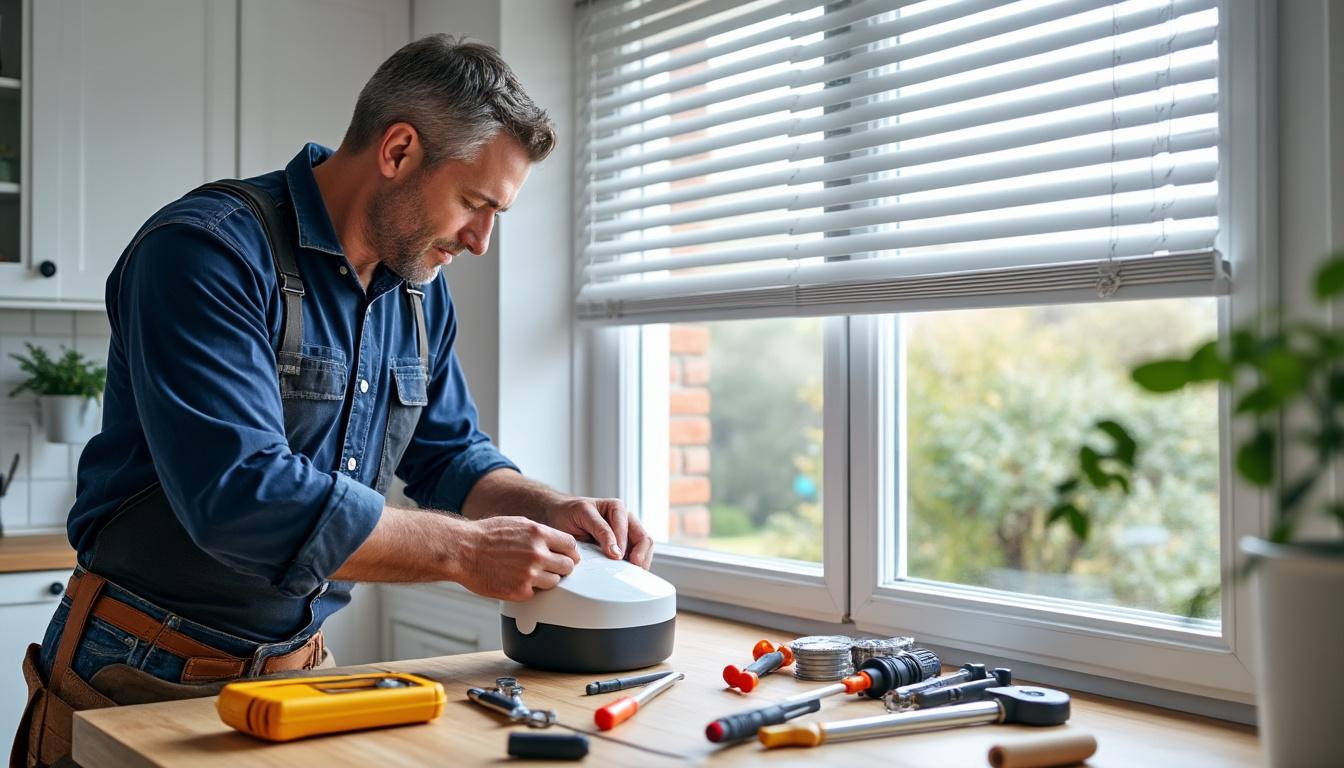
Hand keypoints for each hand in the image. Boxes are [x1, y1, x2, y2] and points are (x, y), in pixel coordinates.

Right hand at [453, 516, 578, 601]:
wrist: (462, 550)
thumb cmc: (485, 536)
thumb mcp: (517, 523)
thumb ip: (539, 534)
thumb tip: (556, 542)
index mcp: (538, 533)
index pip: (571, 545)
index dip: (569, 552)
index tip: (566, 555)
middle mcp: (537, 553)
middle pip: (568, 566)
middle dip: (561, 567)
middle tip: (551, 567)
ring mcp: (530, 574)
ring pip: (556, 582)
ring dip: (547, 580)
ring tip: (531, 574)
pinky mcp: (520, 592)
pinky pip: (537, 593)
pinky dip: (530, 589)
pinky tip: (517, 581)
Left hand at [542, 497, 654, 568]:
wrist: (560, 515)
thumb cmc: (570, 513)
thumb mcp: (583, 514)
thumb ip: (601, 530)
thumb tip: (617, 552)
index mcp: (617, 508)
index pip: (628, 529)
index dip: (622, 545)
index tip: (616, 558)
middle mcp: (625, 520)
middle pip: (643, 538)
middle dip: (640, 555)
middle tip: (631, 569)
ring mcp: (627, 534)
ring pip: (644, 548)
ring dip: (640, 562)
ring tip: (630, 574)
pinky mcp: (625, 546)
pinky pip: (637, 556)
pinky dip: (635, 565)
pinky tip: (627, 573)